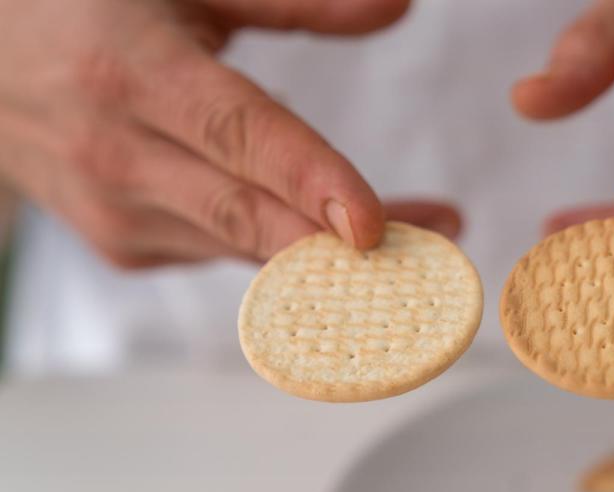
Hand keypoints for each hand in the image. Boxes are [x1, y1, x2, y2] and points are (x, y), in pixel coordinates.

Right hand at [0, 0, 458, 268]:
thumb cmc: (93, 11)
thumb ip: (296, 0)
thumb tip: (398, 6)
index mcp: (133, 69)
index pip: (234, 133)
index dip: (305, 179)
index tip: (369, 224)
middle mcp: (115, 150)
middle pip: (243, 213)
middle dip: (340, 249)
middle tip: (431, 256)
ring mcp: (113, 212)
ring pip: (242, 247)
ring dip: (331, 255)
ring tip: (420, 238)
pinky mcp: (122, 246)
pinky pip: (221, 253)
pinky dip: (282, 254)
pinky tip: (331, 240)